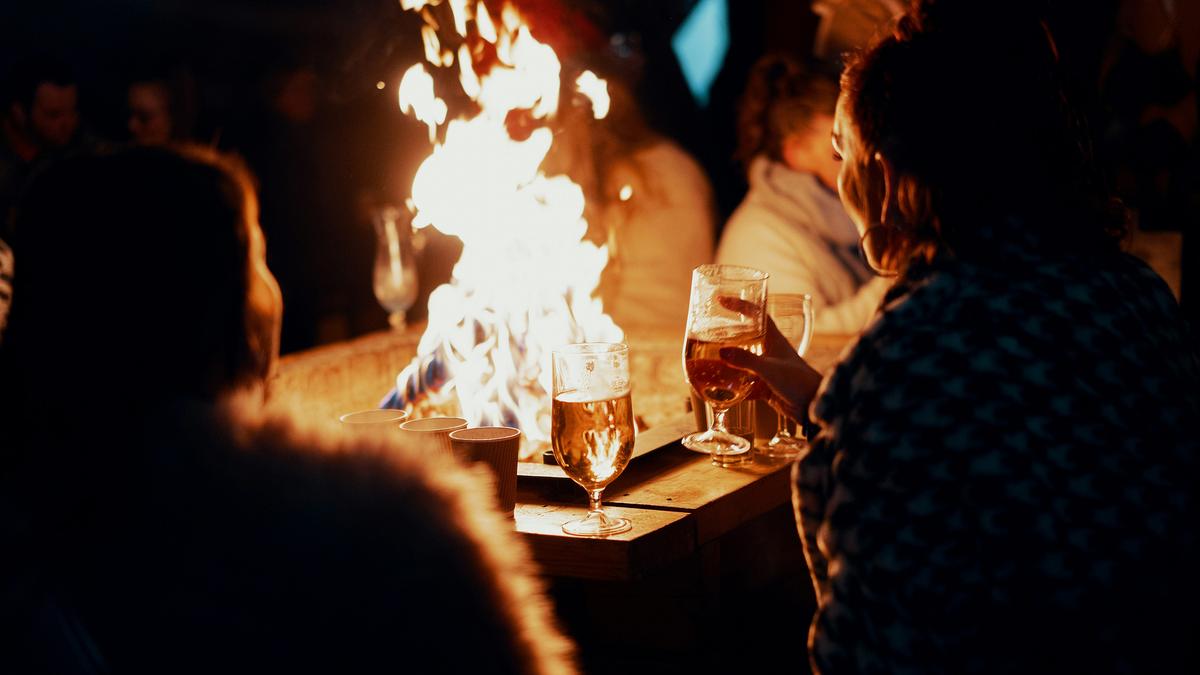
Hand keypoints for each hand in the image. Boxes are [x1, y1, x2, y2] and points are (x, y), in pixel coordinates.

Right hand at [717, 296, 822, 422]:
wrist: (812, 406)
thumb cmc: (798, 381)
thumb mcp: (769, 369)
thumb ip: (746, 360)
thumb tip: (721, 352)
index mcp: (773, 339)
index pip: (756, 314)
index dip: (740, 305)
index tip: (722, 300)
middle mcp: (769, 351)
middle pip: (745, 336)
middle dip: (726, 334)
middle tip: (707, 332)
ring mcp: (767, 369)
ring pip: (742, 361)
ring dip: (727, 361)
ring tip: (707, 362)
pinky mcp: (765, 386)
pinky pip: (744, 383)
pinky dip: (732, 386)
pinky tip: (719, 390)